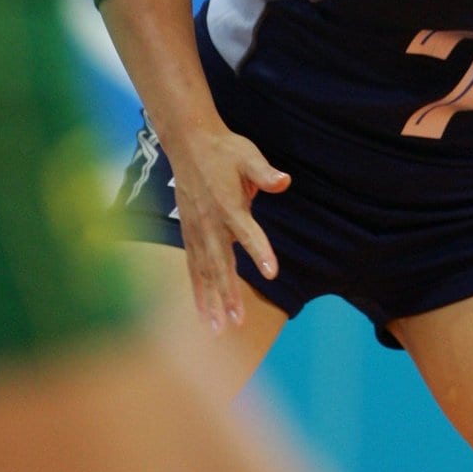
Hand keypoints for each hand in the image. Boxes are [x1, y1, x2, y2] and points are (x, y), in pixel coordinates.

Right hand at [163, 117, 289, 332]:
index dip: (260, 252)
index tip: (271, 274)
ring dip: (210, 301)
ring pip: (203, 271)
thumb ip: (265, 173)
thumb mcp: (248, 155)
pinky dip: (196, 290)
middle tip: (238, 321)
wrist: (188, 142)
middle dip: (228, 294)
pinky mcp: (188, 233)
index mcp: (229, 205)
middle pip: (220, 263)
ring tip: (216, 329)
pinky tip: (201, 312)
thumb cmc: (224, 149)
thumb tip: (285, 181)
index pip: (248, 232)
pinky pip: (191, 267)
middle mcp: (210, 223)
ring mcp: (195, 230)